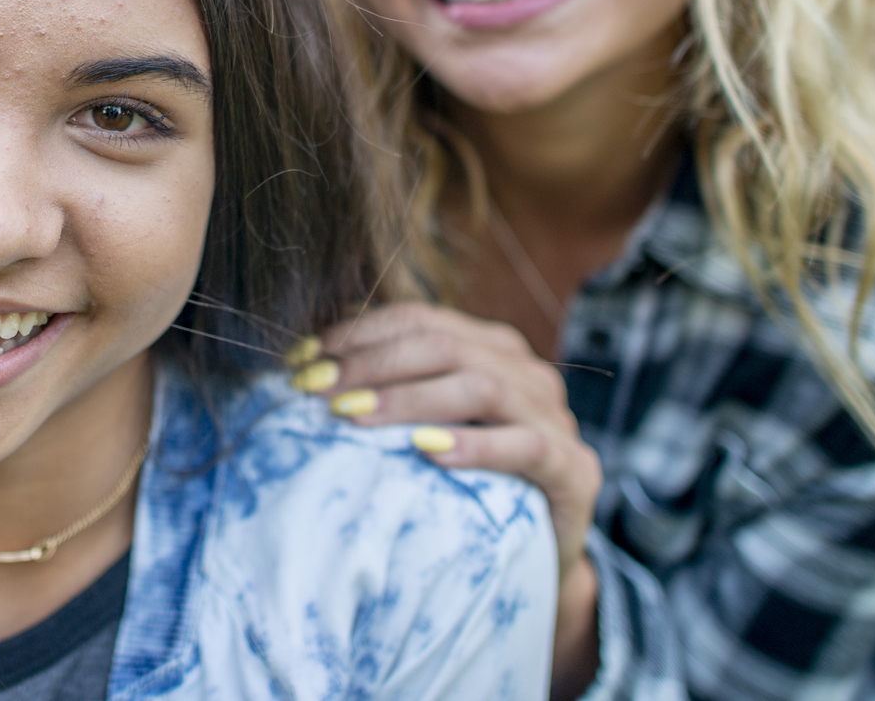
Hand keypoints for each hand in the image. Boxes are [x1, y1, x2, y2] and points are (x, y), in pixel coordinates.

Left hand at [291, 302, 602, 695]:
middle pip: (442, 345)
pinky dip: (475, 446)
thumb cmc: (468, 483)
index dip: (358, 335)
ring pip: (479, 386)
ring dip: (409, 399)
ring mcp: (554, 416)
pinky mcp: (572, 468)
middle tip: (317, 393)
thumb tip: (303, 364)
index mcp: (490, 346)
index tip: (302, 362)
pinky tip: (428, 452)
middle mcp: (526, 370)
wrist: (537, 554)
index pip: (418, 320)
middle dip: (371, 365)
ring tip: (355, 418)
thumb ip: (387, 389)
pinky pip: (524, 446)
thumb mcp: (427, 425)